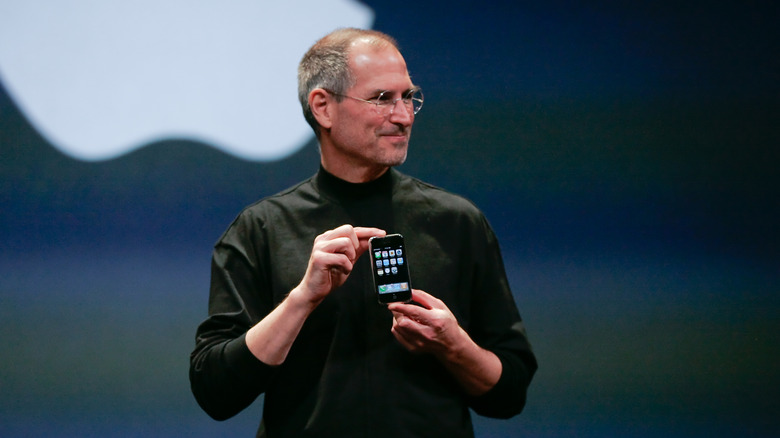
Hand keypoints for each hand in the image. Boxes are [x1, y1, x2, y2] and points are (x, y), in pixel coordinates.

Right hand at [297, 225, 384, 304]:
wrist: (314, 291)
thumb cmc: (329, 275)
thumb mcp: (348, 259)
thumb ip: (357, 249)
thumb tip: (371, 239)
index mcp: (330, 237)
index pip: (352, 229)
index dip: (368, 231)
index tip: (382, 233)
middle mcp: (323, 239)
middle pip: (348, 230)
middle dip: (356, 244)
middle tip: (353, 257)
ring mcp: (320, 247)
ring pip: (346, 242)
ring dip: (350, 256)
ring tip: (345, 265)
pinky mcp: (319, 258)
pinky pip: (342, 258)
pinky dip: (346, 266)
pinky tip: (342, 270)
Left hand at [388, 289, 502, 395]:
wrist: (451, 344)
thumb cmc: (447, 324)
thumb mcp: (440, 306)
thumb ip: (423, 297)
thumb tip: (410, 292)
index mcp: (435, 321)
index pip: (413, 312)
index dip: (400, 307)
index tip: (392, 304)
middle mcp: (426, 333)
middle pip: (402, 322)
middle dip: (397, 312)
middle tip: (399, 308)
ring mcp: (419, 343)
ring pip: (398, 328)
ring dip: (397, 319)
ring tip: (406, 316)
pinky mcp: (414, 348)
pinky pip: (398, 336)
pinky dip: (398, 327)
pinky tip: (406, 324)